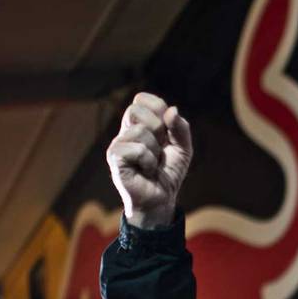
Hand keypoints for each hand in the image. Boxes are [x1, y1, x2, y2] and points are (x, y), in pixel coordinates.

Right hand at [106, 92, 192, 227]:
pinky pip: (137, 149)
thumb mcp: (183, 148)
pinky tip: (145, 171)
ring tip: (152, 164)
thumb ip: (181, 127)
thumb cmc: (168, 173)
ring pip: (141, 131)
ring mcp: (118, 144)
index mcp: (140, 124)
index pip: (142, 100)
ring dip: (155, 150)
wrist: (162, 199)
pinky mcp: (115, 158)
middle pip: (136, 109)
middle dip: (157, 127)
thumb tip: (171, 110)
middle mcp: (126, 131)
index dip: (158, 109)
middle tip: (159, 148)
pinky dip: (148, 161)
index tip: (166, 129)